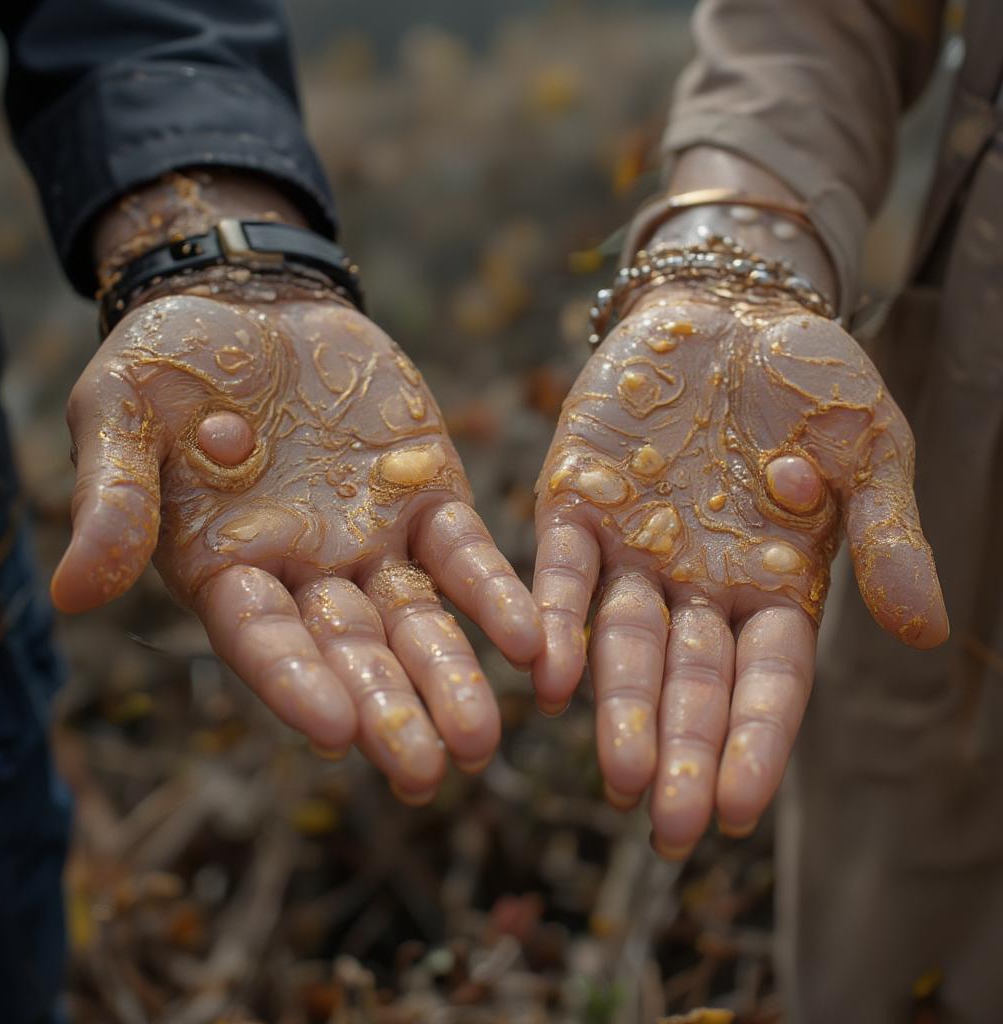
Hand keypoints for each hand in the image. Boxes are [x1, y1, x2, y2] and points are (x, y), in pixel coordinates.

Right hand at [52, 289, 543, 801]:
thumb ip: (113, 500)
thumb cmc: (167, 364)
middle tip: (427, 773)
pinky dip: (495, 595)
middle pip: (352, 651)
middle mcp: (307, 571)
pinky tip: (533, 642)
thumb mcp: (119, 415)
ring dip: (451, 675)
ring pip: (417, 619)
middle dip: (389, 709)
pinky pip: (464, 553)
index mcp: (227, 568)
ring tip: (483, 739)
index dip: (296, 681)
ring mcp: (373, 537)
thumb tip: (73, 592)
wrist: (250, 303)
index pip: (263, 639)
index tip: (336, 729)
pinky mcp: (426, 493)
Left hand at [531, 284, 946, 854]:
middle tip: (669, 828)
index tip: (738, 813)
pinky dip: (554, 620)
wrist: (730, 308)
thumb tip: (923, 628)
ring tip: (617, 774)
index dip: (753, 744)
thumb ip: (886, 534)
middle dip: (682, 751)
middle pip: (690, 680)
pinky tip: (546, 677)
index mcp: (773, 583)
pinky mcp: (576, 502)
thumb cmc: (810, 380)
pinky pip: (562, 570)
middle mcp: (697, 583)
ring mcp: (633, 547)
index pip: (766, 681)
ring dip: (618, 706)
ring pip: (622, 641)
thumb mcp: (870, 449)